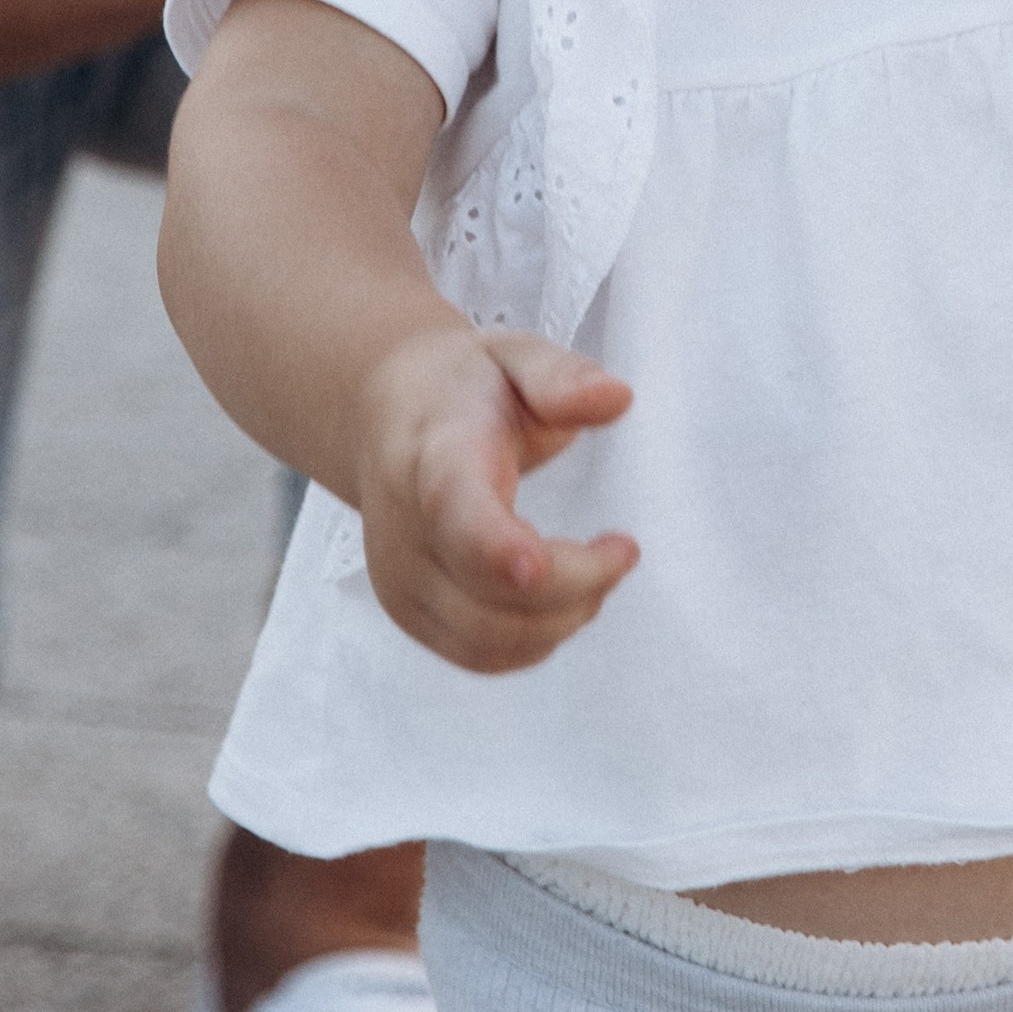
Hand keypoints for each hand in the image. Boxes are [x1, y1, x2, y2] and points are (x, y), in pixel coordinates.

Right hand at [355, 324, 637, 673]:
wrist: (390, 415)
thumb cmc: (466, 388)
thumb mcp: (516, 356)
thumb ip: (561, 379)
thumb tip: (615, 397)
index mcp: (433, 455)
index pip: (454, 509)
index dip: (494, 546)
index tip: (539, 565)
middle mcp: (404, 528)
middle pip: (488, 595)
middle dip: (575, 586)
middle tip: (621, 548)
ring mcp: (400, 580)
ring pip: (487, 639)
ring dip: (562, 619)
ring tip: (597, 571)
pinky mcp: (408, 614)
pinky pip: (478, 655)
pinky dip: (534, 641)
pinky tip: (562, 598)